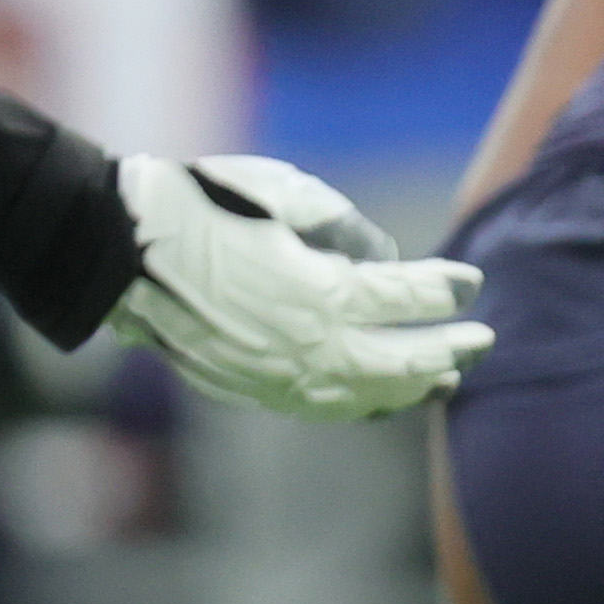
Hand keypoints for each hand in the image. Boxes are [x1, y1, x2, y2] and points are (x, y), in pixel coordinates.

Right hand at [104, 153, 490, 417]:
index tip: (471, 283)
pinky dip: (360, 406)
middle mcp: (309, 348)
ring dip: (408, 389)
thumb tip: (381, 261)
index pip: (405, 298)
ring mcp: (279, 377)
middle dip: (444, 351)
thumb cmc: (206, 205)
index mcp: (323, 293)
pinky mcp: (251, 389)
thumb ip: (344, 229)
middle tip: (481, 341)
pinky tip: (377, 399)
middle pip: (398, 363)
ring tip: (443, 381)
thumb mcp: (286, 194)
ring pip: (362, 398)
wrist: (122, 250)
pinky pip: (321, 408)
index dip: (444, 290)